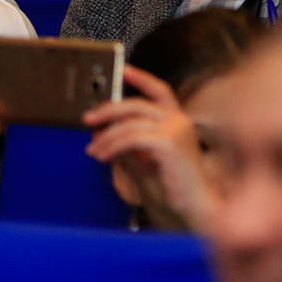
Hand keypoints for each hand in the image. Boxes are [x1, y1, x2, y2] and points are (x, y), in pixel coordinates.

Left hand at [83, 65, 210, 233]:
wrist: (193, 211)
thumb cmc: (173, 190)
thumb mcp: (144, 162)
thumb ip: (127, 145)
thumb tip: (101, 133)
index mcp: (178, 121)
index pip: (160, 90)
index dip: (141, 78)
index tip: (124, 70)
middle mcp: (179, 120)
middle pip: (137, 104)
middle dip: (108, 110)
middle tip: (88, 119)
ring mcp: (176, 130)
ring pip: (130, 123)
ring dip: (106, 136)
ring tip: (93, 149)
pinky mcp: (168, 143)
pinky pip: (131, 139)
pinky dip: (112, 146)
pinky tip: (102, 155)